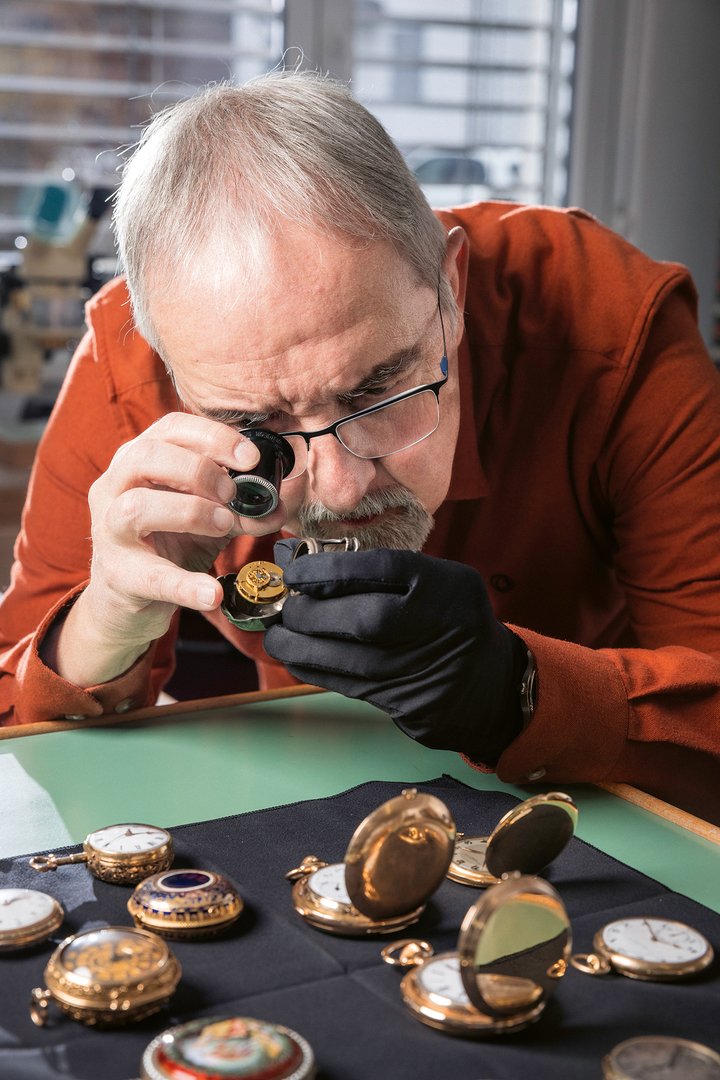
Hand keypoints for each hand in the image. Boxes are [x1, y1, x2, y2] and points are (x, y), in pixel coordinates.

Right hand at [44, 413, 286, 685]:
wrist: (130, 594)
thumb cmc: (169, 541)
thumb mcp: (210, 514)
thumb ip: (246, 503)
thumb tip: (291, 493)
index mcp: (139, 460)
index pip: (170, 428)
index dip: (213, 436)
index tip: (250, 457)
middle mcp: (115, 486)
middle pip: (146, 456)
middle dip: (199, 470)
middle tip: (232, 494)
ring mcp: (110, 530)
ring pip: (137, 507)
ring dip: (190, 512)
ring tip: (224, 525)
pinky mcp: (118, 575)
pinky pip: (151, 576)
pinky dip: (186, 586)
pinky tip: (213, 594)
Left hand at [264, 542, 527, 762]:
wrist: (492, 684)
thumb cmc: (450, 621)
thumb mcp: (438, 583)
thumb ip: (386, 575)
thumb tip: (312, 568)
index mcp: (447, 587)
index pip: (382, 570)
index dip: (330, 570)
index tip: (297, 572)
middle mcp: (440, 627)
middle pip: (364, 620)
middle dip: (311, 613)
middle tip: (286, 607)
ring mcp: (426, 671)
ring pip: (351, 661)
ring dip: (302, 647)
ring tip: (278, 634)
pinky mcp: (411, 705)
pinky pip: (351, 687)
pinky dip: (316, 670)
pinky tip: (297, 657)